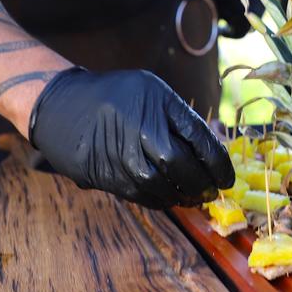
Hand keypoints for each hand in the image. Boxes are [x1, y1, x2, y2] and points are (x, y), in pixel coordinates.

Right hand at [28, 68, 232, 207]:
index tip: (228, 177)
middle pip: (183, 165)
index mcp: (158, 102)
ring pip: (163, 186)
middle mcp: (141, 128)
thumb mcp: (151, 91)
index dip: (219, 163)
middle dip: (204, 183)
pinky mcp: (108, 176)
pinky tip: (171, 197)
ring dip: (184, 196)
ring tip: (194, 196)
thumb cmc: (115, 96)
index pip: (200, 138)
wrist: (63, 107)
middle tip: (214, 191)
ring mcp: (123, 155)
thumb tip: (213, 150)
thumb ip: (180, 117)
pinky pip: (143, 196)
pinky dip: (162, 200)